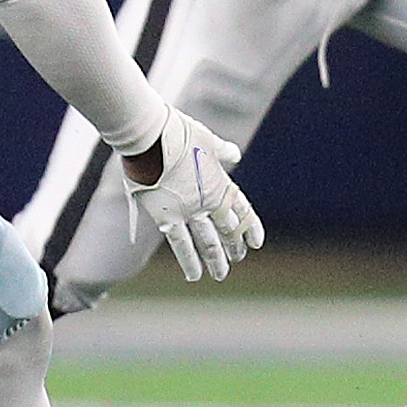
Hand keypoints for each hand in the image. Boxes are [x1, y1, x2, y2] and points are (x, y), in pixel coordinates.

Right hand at [121, 106, 263, 281]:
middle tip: (236, 259)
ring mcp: (190, 210)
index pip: (242, 210)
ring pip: (209, 242)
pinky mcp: (167, 217)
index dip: (251, 227)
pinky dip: (190, 261)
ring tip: (221, 275)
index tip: (256, 243)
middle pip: (228, 229)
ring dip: (217, 260)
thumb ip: (222, 151)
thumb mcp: (206, 139)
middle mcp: (210, 200)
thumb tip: (235, 154)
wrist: (150, 135)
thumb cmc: (176, 130)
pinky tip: (195, 276)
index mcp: (220, 181)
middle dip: (233, 247)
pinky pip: (182, 245)